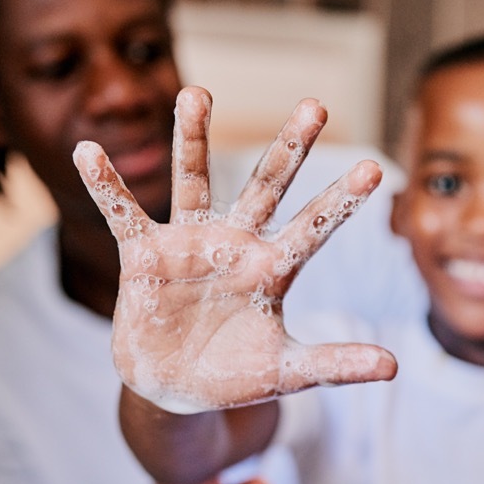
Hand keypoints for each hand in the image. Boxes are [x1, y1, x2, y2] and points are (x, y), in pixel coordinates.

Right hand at [74, 87, 396, 411]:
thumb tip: (394, 366)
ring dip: (194, 139)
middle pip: (267, 186)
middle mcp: (236, 244)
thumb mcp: (287, 371)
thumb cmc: (236, 374)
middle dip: (290, 148)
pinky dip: (107, 187)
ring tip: (196, 93)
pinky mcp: (144, 256)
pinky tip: (89, 152)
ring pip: (194, 182)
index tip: (374, 166)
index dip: (342, 200)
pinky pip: (124, 215)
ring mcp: (190, 245)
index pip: (315, 227)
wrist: (175, 391)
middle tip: (317, 106)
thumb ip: (335, 363)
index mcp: (274, 268)